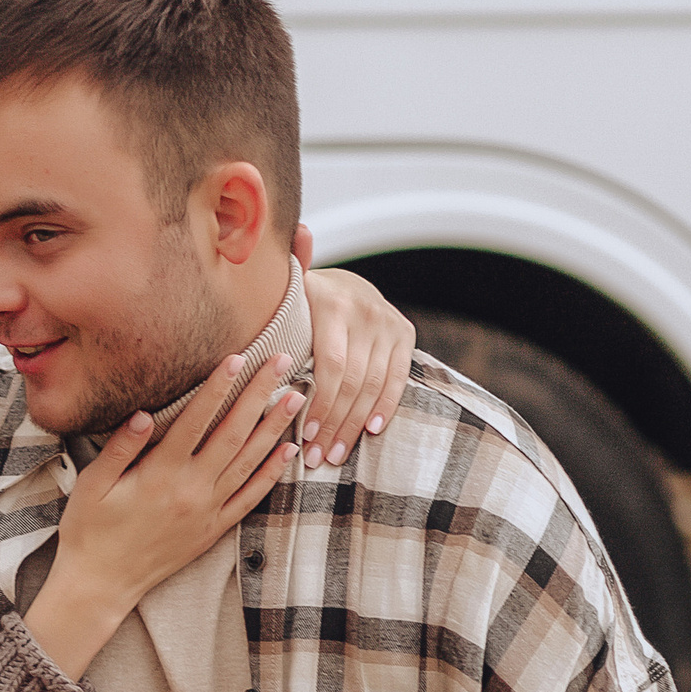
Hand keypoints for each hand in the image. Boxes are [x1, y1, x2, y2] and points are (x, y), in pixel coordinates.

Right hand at [30, 347, 304, 680]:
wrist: (102, 584)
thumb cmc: (90, 531)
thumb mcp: (93, 486)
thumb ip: (120, 448)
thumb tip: (142, 413)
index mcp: (160, 473)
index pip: (196, 419)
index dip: (218, 386)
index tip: (238, 357)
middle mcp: (191, 489)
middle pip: (233, 433)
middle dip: (259, 394)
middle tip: (283, 361)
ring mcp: (207, 511)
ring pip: (249, 461)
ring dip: (275, 427)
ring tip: (297, 397)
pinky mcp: (213, 530)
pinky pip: (250, 498)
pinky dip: (271, 473)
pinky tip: (288, 451)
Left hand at [296, 231, 415, 469]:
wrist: (344, 284)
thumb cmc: (301, 301)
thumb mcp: (287, 290)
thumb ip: (286, 273)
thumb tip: (296, 233)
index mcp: (330, 303)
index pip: (330, 366)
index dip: (320, 405)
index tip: (306, 436)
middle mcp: (364, 310)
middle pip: (352, 382)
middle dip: (334, 423)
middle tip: (319, 458)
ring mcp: (387, 322)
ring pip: (374, 385)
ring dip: (355, 425)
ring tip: (337, 454)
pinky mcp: (404, 335)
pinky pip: (397, 378)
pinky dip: (385, 407)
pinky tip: (370, 431)